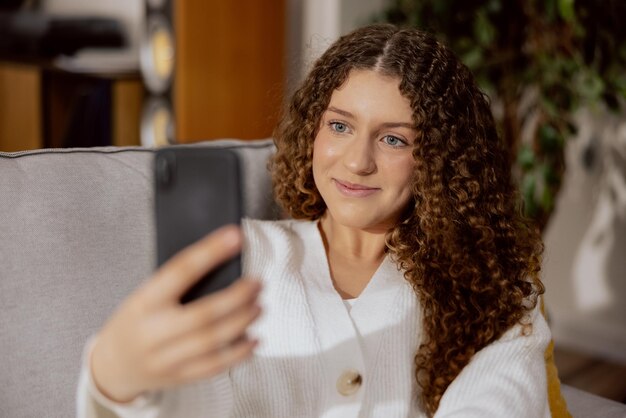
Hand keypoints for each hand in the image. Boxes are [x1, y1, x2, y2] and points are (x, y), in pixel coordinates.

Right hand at [90, 225, 261, 402]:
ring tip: (260, 306)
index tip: (235, 236)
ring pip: (213, 341)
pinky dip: (239, 352)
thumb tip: (222, 262)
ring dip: (243, 321)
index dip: (210, 252)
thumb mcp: (144, 296)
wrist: (111, 366)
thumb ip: (176, 284)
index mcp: (144, 302)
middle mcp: (153, 332)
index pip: (180, 271)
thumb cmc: (136, 321)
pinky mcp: (179, 377)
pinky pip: (215, 366)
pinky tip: (254, 339)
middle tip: (258, 283)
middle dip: (238, 296)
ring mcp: (166, 359)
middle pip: (204, 314)